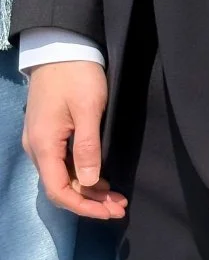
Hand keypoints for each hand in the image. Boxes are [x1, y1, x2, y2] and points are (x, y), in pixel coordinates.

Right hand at [23, 62, 125, 219]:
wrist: (61, 48)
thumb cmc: (77, 76)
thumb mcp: (88, 110)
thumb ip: (88, 148)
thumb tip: (89, 183)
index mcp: (44, 145)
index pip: (58, 191)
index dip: (84, 206)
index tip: (110, 212)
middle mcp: (37, 149)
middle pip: (60, 188)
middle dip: (90, 202)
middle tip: (120, 207)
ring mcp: (41, 142)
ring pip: (63, 177)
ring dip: (89, 191)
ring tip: (116, 198)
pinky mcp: (50, 134)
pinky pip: (64, 164)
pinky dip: (83, 176)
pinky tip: (102, 180)